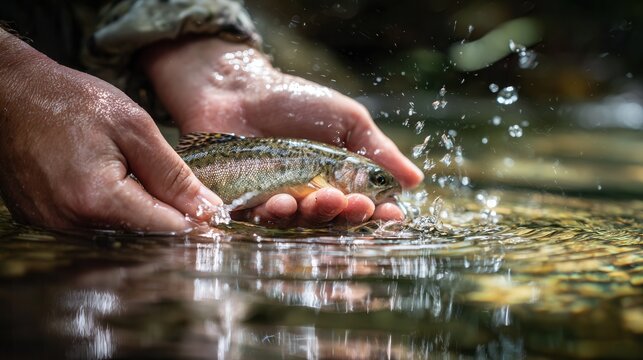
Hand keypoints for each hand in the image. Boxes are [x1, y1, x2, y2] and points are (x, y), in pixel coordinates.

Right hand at [0, 31, 220, 230]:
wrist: (12, 93)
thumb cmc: (71, 101)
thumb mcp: (135, 128)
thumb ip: (173, 175)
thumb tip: (206, 208)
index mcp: (96, 198)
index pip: (163, 228)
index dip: (194, 221)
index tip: (214, 213)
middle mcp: (69, 221)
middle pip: (141, 236)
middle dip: (169, 220)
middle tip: (188, 201)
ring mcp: (51, 224)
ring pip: (117, 235)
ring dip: (140, 217)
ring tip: (148, 187)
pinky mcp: (41, 220)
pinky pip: (89, 227)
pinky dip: (112, 214)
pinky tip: (120, 191)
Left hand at [141, 37, 423, 225]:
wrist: (238, 89)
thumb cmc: (296, 102)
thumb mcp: (347, 120)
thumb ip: (378, 150)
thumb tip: (416, 180)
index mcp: (338, 182)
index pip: (362, 208)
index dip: (377, 214)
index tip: (389, 214)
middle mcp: (310, 198)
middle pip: (332, 222)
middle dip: (345, 215)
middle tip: (350, 201)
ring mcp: (277, 203)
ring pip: (299, 225)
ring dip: (311, 216)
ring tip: (316, 199)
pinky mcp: (245, 205)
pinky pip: (260, 221)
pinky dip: (272, 217)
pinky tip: (280, 203)